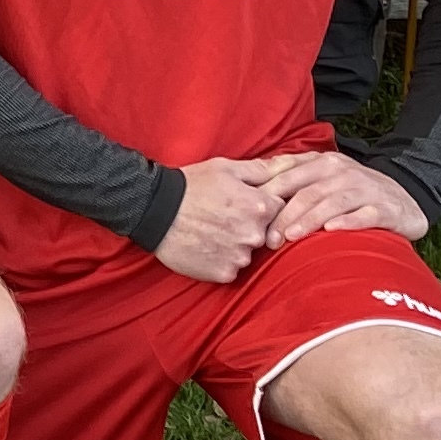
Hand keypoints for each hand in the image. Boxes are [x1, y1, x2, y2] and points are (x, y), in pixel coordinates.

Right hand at [151, 156, 289, 281]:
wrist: (153, 210)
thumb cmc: (189, 185)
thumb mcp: (224, 168)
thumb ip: (259, 169)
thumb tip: (287, 166)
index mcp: (260, 206)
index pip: (278, 210)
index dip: (260, 206)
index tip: (240, 204)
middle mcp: (255, 234)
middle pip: (264, 234)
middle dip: (248, 227)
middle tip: (222, 218)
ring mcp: (240, 256)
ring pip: (247, 253)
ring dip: (234, 245)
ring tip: (210, 233)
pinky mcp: (224, 273)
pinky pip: (231, 268)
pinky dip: (221, 260)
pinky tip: (205, 247)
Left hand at [255, 146, 431, 246]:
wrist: (405, 199)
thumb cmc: (353, 192)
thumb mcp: (324, 178)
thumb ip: (293, 178)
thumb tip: (251, 188)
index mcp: (322, 162)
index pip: (288, 175)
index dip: (267, 195)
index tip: (250, 216)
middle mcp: (343, 172)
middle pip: (306, 192)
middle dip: (283, 215)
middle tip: (267, 238)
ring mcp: (366, 189)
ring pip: (331, 203)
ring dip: (309, 220)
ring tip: (290, 237)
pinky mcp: (386, 208)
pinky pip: (364, 215)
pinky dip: (347, 222)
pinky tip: (332, 231)